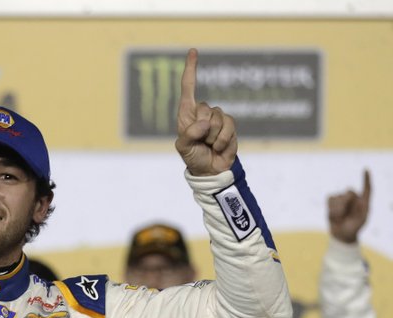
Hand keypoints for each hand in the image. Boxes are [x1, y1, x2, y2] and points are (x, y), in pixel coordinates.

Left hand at [175, 49, 237, 175]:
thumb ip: (189, 134)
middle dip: (203, 128)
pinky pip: (228, 126)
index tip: (193, 51)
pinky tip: (219, 147)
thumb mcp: (184, 147)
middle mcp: (201, 113)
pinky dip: (223, 139)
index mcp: (186, 114)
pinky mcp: (230, 125)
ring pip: (218, 118)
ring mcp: (216, 118)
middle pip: (205, 108)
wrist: (211, 170)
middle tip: (201, 141)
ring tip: (209, 145)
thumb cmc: (193, 158)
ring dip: (213, 136)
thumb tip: (204, 122)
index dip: (191, 69)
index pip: (188, 88)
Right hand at [328, 169, 370, 243]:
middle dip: (346, 205)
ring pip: (338, 198)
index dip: (366, 179)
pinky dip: (331, 209)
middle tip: (346, 216)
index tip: (365, 169)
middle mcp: (353, 197)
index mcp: (364, 201)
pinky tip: (334, 216)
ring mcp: (341, 198)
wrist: (342, 234)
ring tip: (340, 218)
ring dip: (338, 210)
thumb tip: (350, 193)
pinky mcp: (331, 200)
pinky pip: (330, 199)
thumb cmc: (354, 227)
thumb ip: (360, 206)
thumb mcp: (362, 219)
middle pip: (349, 193)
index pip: (367, 188)